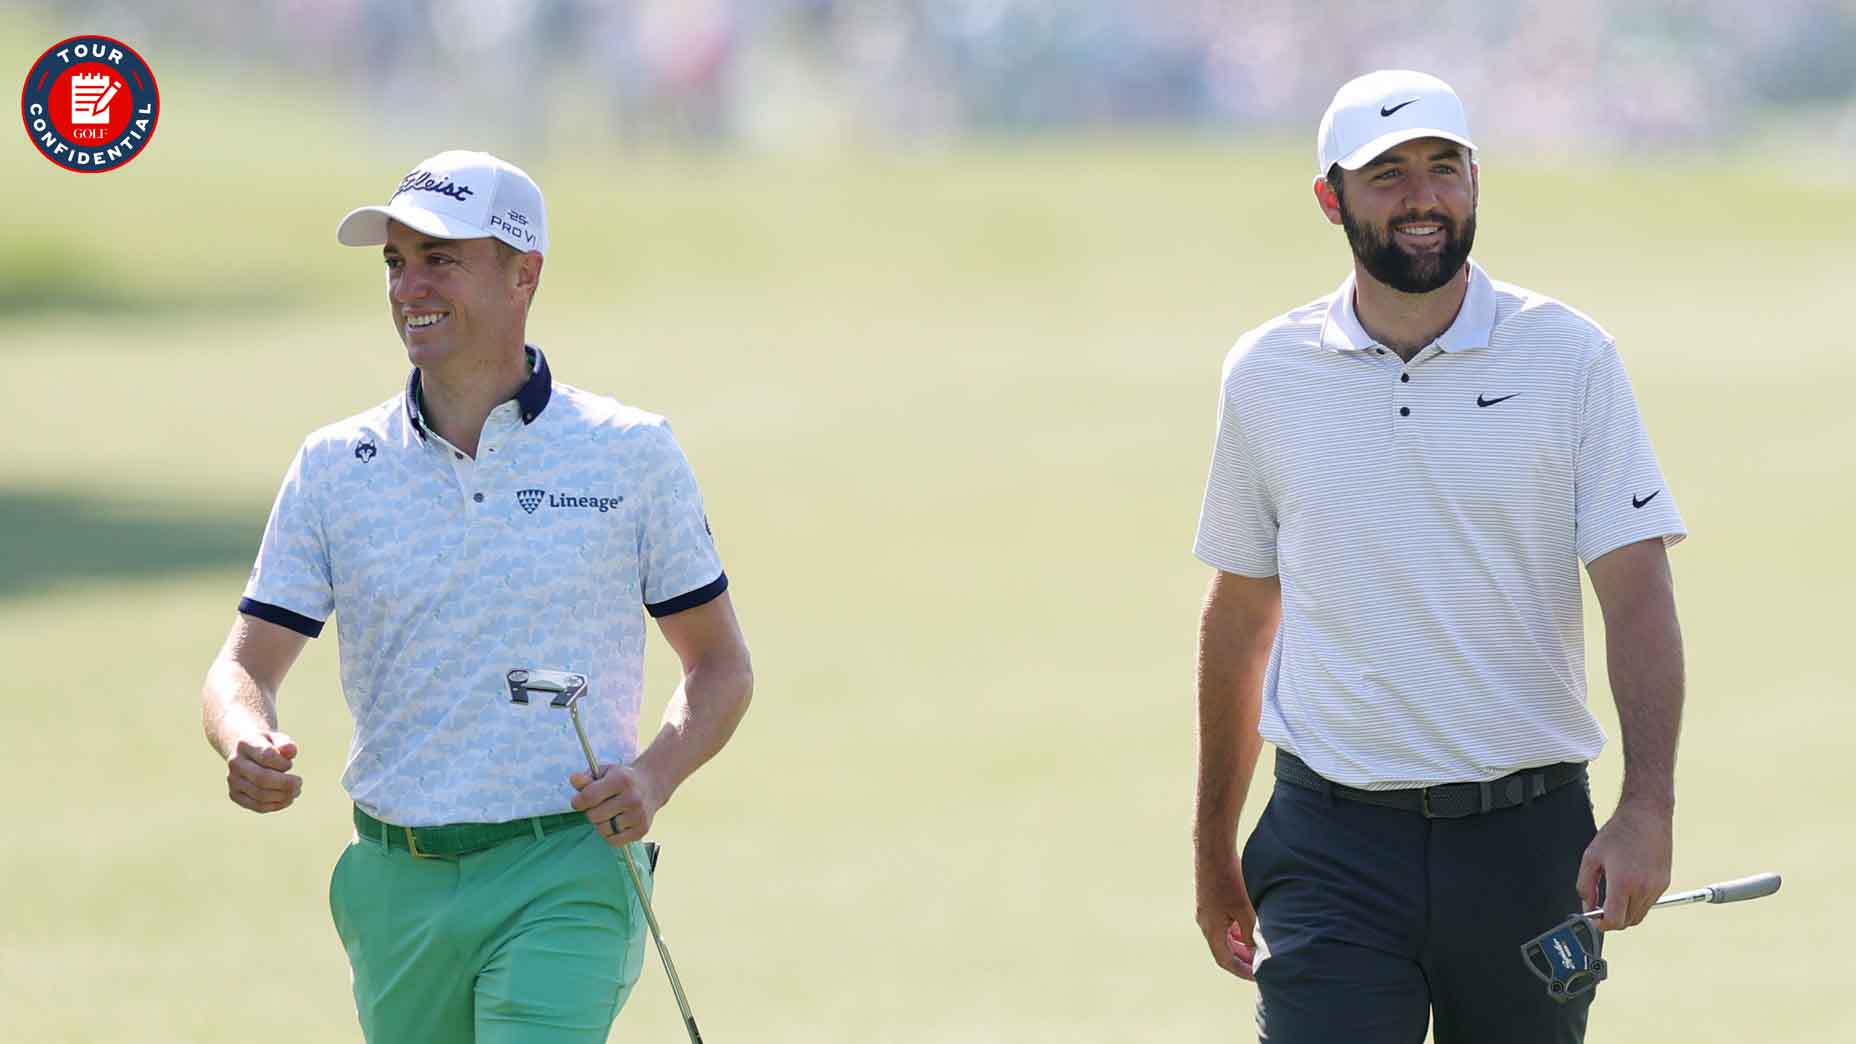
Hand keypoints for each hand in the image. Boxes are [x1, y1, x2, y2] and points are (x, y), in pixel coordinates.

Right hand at [225, 731, 301, 813]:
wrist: (247, 752)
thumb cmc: (268, 745)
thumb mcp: (278, 738)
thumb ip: (285, 743)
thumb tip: (290, 751)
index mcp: (245, 744)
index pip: (267, 756)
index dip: (284, 763)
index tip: (289, 764)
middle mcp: (235, 762)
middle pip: (262, 778)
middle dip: (286, 784)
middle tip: (299, 784)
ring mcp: (233, 780)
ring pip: (260, 795)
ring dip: (283, 796)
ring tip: (295, 792)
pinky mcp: (235, 794)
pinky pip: (258, 806)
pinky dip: (277, 805)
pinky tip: (287, 799)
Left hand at [570, 763, 663, 847]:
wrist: (651, 786)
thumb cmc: (623, 780)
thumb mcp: (606, 773)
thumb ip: (587, 778)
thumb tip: (573, 779)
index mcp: (621, 780)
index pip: (589, 797)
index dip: (578, 802)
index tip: (578, 802)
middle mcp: (632, 798)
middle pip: (594, 816)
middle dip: (591, 812)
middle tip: (599, 806)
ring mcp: (638, 815)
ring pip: (603, 830)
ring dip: (600, 824)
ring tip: (608, 815)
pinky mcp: (641, 830)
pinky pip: (614, 841)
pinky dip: (610, 835)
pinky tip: (615, 824)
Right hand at [1196, 855, 1259, 978]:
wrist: (1212, 850)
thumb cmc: (1229, 879)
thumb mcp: (1244, 909)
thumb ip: (1250, 933)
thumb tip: (1256, 953)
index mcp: (1211, 928)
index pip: (1224, 959)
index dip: (1241, 970)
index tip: (1256, 976)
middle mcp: (1205, 922)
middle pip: (1222, 949)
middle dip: (1241, 959)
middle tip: (1259, 965)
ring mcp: (1206, 911)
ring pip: (1222, 936)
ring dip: (1238, 944)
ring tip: (1257, 947)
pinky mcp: (1209, 900)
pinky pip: (1221, 923)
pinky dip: (1234, 929)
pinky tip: (1248, 925)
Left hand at [1577, 800, 1672, 930]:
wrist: (1646, 815)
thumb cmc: (1620, 831)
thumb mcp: (1591, 856)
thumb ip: (1585, 884)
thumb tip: (1587, 904)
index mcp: (1623, 882)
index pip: (1615, 920)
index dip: (1602, 924)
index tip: (1595, 920)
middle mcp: (1643, 888)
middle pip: (1628, 922)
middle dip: (1612, 919)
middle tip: (1600, 909)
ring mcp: (1657, 887)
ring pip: (1640, 914)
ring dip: (1626, 912)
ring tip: (1613, 895)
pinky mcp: (1664, 883)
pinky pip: (1650, 903)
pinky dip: (1637, 903)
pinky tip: (1627, 887)